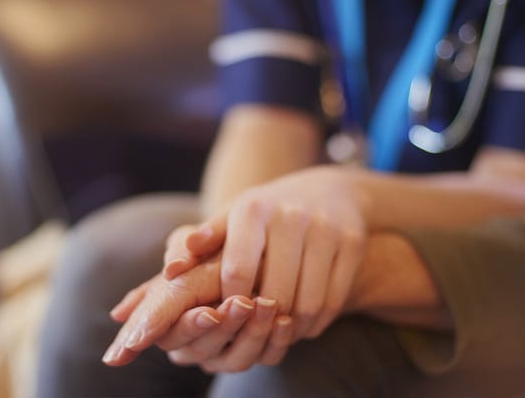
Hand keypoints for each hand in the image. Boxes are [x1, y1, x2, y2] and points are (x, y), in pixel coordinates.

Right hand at [105, 254, 293, 370]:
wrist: (255, 248)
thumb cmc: (217, 243)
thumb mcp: (199, 239)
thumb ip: (182, 251)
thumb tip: (172, 267)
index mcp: (167, 318)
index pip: (171, 335)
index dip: (192, 326)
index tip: (210, 312)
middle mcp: (191, 343)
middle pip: (203, 350)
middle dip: (225, 328)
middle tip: (243, 304)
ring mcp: (223, 354)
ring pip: (237, 359)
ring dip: (253, 333)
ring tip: (268, 305)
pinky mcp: (256, 354)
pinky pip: (266, 359)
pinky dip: (276, 341)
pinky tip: (286, 321)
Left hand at [164, 166, 370, 339]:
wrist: (328, 190)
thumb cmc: (266, 213)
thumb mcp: (231, 218)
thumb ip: (199, 244)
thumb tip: (171, 269)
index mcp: (252, 208)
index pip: (237, 271)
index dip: (231, 302)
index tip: (228, 315)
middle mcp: (291, 215)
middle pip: (275, 294)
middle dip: (263, 321)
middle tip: (255, 333)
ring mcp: (326, 228)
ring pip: (307, 303)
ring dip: (292, 329)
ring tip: (278, 334)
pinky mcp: (353, 242)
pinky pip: (334, 300)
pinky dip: (316, 323)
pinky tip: (303, 326)